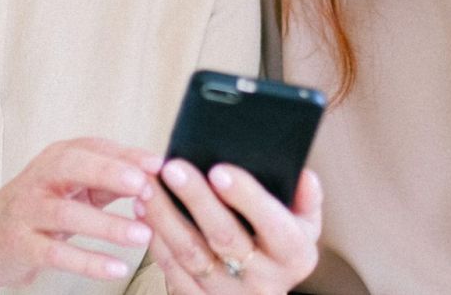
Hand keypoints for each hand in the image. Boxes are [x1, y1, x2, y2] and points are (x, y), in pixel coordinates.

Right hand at [0, 138, 162, 292]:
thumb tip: (155, 175)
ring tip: (142, 235)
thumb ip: (109, 179)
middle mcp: (40, 180)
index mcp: (57, 159)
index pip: (94, 148)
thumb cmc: (37, 207)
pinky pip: (57, 253)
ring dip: (108, 225)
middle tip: (144, 187)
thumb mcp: (71, 185)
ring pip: (68, 214)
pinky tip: (116, 267)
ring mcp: (28, 212)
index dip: (127, 155)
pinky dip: (88, 262)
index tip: (158, 164)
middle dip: (110, 174)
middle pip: (73, 168)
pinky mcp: (22, 246)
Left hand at [143, 160, 321, 293]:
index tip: (219, 169)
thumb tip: (303, 175)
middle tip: (173, 168)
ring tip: (148, 186)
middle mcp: (265, 281)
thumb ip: (307, 198)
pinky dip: (155, 240)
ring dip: (165, 218)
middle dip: (197, 199)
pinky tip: (144, 212)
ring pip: (191, 255)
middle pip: (225, 237)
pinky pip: (172, 272)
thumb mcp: (304, 226)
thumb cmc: (280, 248)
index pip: (271, 222)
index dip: (245, 196)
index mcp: (294, 256)